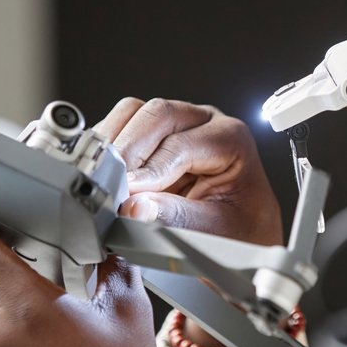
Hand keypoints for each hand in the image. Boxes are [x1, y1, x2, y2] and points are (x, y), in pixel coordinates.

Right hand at [97, 97, 282, 245]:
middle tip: (109, 186)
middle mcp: (205, 122)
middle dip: (128, 150)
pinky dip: (108, 147)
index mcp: (231, 138)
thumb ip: (176, 218)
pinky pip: (123, 125)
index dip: (150, 169)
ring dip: (114, 143)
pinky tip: (104, 175)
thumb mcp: (216, 231)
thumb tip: (135, 208)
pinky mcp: (155, 135)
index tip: (127, 195)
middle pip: (157, 114)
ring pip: (134, 112)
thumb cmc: (241, 229)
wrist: (242, 234)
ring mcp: (179, 124)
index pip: (182, 143)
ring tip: (104, 180)